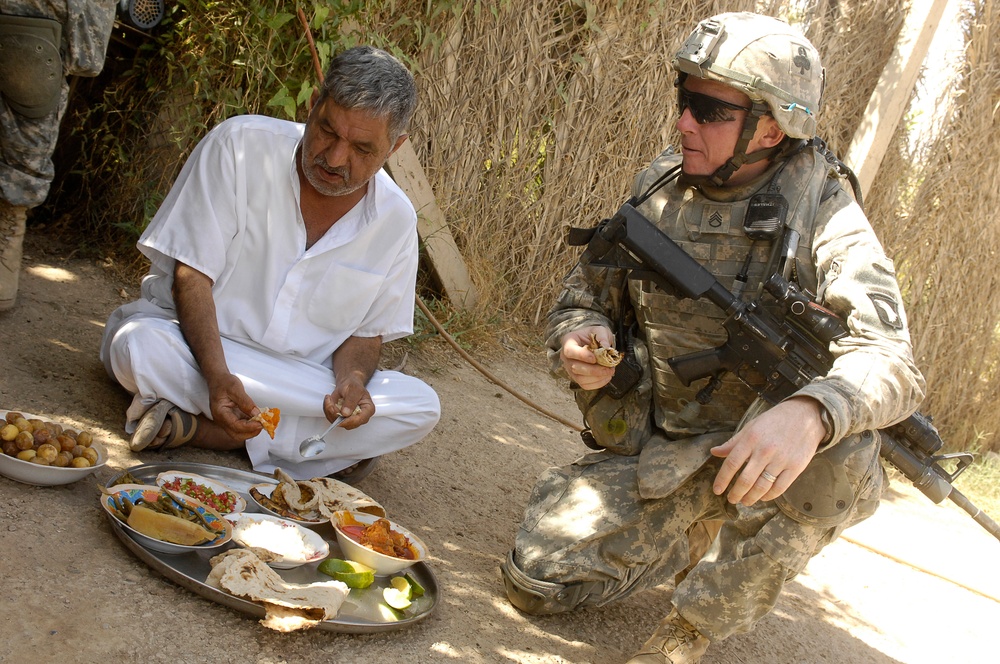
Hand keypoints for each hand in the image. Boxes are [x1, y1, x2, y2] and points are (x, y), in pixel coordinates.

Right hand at [205, 372, 263, 440]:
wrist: (218, 379)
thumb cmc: (224, 382)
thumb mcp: (235, 388)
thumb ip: (245, 402)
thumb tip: (256, 414)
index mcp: (220, 412)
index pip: (235, 426)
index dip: (249, 427)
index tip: (261, 423)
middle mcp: (221, 420)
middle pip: (236, 435)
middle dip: (251, 432)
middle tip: (263, 425)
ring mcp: (226, 420)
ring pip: (239, 433)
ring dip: (252, 430)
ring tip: (262, 421)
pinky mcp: (232, 419)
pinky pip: (241, 426)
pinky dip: (251, 425)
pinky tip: (258, 419)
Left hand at [323, 383, 374, 430]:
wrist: (348, 385)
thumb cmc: (354, 386)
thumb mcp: (354, 389)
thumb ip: (351, 401)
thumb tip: (345, 413)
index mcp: (368, 410)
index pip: (360, 419)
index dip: (350, 420)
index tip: (341, 415)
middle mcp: (360, 417)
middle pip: (347, 423)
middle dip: (336, 414)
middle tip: (330, 402)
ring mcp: (350, 419)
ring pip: (337, 422)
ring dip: (330, 411)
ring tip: (329, 399)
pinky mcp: (341, 419)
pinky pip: (331, 418)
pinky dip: (327, 410)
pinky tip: (329, 401)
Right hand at [560, 325, 616, 389]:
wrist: (592, 343)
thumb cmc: (593, 336)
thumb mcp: (599, 330)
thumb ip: (602, 336)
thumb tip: (606, 348)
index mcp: (568, 342)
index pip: (569, 351)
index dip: (582, 356)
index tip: (595, 358)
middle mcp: (566, 357)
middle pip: (575, 367)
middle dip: (594, 370)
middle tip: (609, 368)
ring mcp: (570, 369)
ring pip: (580, 379)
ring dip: (597, 378)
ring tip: (610, 372)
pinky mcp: (577, 378)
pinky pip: (585, 385)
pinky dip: (597, 383)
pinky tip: (606, 377)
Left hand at [710, 397, 826, 505]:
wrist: (804, 416)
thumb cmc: (774, 421)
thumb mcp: (751, 427)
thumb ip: (732, 443)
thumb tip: (714, 452)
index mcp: (751, 439)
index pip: (731, 464)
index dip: (722, 479)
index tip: (717, 490)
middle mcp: (765, 451)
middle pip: (746, 479)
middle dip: (736, 493)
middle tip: (731, 499)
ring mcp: (781, 460)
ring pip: (762, 487)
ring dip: (751, 498)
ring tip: (745, 501)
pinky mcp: (795, 467)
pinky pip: (779, 488)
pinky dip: (768, 496)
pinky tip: (762, 497)